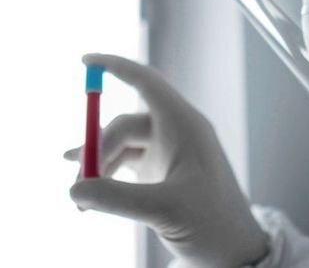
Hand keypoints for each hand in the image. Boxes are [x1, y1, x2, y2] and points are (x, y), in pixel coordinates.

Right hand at [65, 54, 267, 266]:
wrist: (234, 253)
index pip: (146, 83)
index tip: (85, 60)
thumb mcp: (164, 209)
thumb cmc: (213, 224)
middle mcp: (175, 133)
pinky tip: (88, 197)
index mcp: (185, 126)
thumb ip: (116, 198)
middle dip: (97, 150)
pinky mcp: (159, 173)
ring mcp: (167, 153)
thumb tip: (75, 191)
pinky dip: (106, 178)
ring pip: (120, 146)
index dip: (116, 67)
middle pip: (123, 125)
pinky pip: (124, 164)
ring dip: (98, 167)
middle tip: (77, 182)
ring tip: (79, 198)